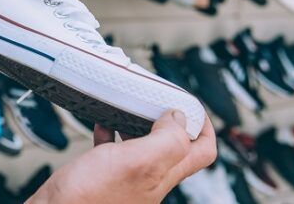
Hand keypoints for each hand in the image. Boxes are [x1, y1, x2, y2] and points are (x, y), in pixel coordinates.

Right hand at [28, 111, 215, 203]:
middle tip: (161, 100)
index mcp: (164, 175)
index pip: (202, 152)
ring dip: (142, 123)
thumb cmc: (89, 197)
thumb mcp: (137, 161)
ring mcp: (127, 178)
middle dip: (172, 120)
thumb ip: (166, 139)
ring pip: (145, 145)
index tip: (190, 105)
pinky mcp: (104, 176)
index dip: (203, 125)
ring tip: (133, 106)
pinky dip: (112, 132)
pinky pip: (115, 150)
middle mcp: (150, 179)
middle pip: (175, 146)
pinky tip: (103, 123)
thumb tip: (180, 117)